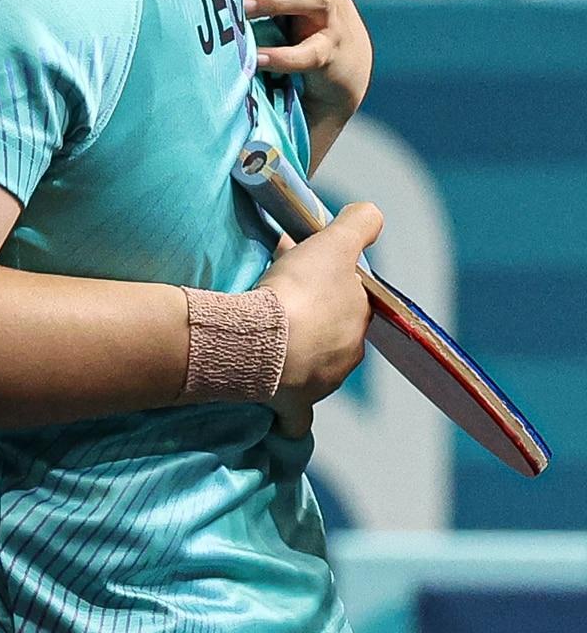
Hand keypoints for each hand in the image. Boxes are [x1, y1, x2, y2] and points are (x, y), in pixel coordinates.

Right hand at [260, 202, 382, 437]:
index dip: (329, 283)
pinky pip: (296, 416)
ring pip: (315, 367)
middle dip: (314, 318)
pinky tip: (281, 412)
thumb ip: (359, 224)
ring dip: (298, 354)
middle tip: (281, 299)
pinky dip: (290, 413)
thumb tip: (371, 216)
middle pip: (333, 333)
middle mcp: (347, 357)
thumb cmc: (301, 292)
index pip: (351, 300)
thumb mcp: (334, 243)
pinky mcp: (294, 407)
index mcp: (359, 321)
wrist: (262, 341)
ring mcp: (321, 385)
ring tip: (267, 337)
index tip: (303, 273)